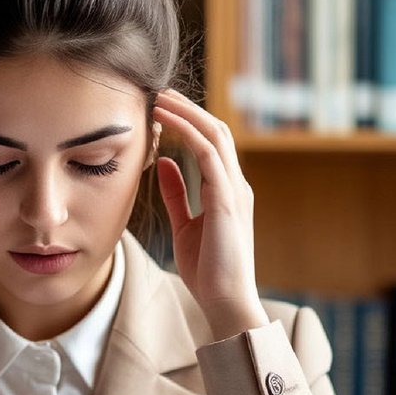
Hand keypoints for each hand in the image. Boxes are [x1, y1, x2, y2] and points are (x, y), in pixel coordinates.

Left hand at [152, 89, 268, 340]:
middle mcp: (235, 185)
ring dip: (186, 113)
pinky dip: (186, 133)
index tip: (161, 108)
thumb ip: (177, 194)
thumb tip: (163, 164)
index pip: (211, 143)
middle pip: (216, 130)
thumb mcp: (185, 226)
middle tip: (160, 92)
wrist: (225, 301)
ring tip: (160, 98)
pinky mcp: (227, 200)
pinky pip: (208, 154)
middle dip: (188, 108)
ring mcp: (235, 190)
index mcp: (227, 191)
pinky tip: (165, 123)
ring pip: (214, 134)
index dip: (188, 122)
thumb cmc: (207, 271)